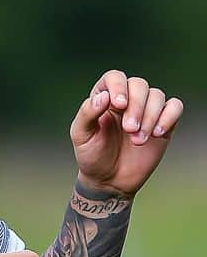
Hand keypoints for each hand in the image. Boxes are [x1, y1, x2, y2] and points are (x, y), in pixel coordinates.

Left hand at [72, 70, 184, 197]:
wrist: (109, 179)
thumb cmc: (91, 155)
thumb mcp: (81, 135)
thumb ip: (87, 113)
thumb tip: (103, 96)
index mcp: (104, 97)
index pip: (114, 77)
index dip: (118, 86)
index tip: (119, 105)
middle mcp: (126, 99)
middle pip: (139, 84)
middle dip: (136, 106)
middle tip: (129, 130)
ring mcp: (146, 111)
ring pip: (157, 95)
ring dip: (150, 116)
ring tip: (138, 140)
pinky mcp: (163, 123)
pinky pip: (175, 107)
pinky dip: (169, 117)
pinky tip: (157, 134)